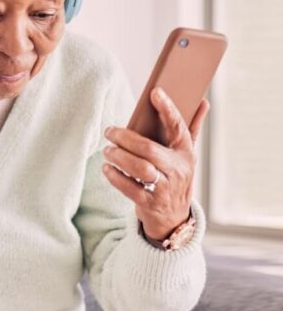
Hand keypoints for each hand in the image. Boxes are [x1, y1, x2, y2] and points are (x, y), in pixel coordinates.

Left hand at [101, 88, 210, 240]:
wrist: (174, 217)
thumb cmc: (175, 176)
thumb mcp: (184, 155)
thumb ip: (191, 128)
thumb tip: (204, 102)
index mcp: (186, 153)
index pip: (178, 127)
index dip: (168, 109)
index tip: (155, 92)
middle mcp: (178, 169)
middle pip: (149, 149)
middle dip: (125, 138)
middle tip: (110, 132)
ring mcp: (165, 187)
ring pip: (139, 168)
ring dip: (119, 157)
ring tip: (107, 151)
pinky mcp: (150, 203)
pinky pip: (130, 188)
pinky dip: (115, 177)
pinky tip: (107, 168)